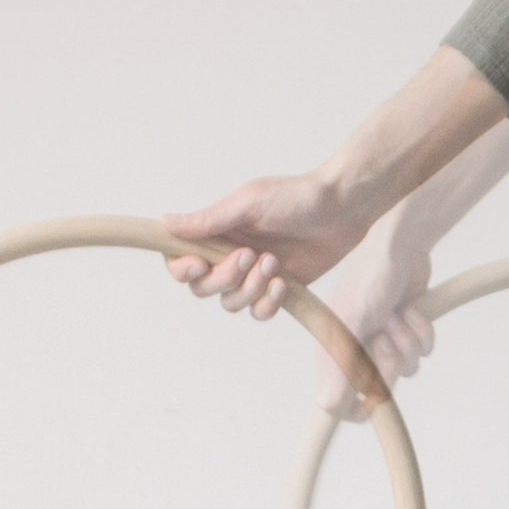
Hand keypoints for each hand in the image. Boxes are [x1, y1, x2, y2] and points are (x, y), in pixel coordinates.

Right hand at [159, 173, 367, 321]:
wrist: (343, 208)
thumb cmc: (296, 197)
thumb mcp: (247, 203)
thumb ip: (207, 220)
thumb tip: (164, 223)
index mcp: (217, 232)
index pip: (180, 259)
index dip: (182, 269)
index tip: (200, 263)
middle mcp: (230, 255)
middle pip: (203, 287)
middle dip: (223, 278)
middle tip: (249, 255)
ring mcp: (254, 275)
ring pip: (231, 303)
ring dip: (249, 289)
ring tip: (274, 264)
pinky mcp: (278, 290)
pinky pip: (259, 312)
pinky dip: (268, 303)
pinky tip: (283, 284)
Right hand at [313, 215, 435, 423]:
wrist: (403, 246)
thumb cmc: (370, 277)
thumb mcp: (353, 322)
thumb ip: (341, 364)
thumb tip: (325, 404)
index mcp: (334, 352)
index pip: (342, 403)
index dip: (359, 406)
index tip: (375, 395)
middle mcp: (356, 350)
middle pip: (380, 388)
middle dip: (389, 362)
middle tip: (385, 337)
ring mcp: (383, 340)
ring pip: (407, 368)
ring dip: (408, 341)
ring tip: (397, 315)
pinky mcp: (406, 330)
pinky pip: (423, 351)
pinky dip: (422, 330)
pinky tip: (410, 309)